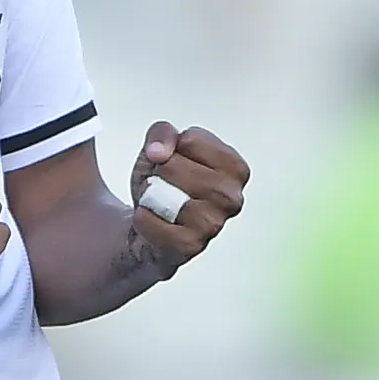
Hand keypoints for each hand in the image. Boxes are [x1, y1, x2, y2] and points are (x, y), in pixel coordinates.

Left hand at [130, 123, 247, 272]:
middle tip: (163, 184)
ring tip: (159, 202)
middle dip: (158, 172)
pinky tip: (151, 220)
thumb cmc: (164, 183)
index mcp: (235, 168)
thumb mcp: (162, 147)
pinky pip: (155, 224)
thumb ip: (162, 133)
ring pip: (166, 194)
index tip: (175, 161)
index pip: (190, 140)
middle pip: (173, 166)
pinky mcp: (191, 246)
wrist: (147, 225)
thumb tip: (158, 153)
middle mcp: (232, 198)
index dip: (172, 148)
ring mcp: (214, 225)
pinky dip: (143, 219)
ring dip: (150, 196)